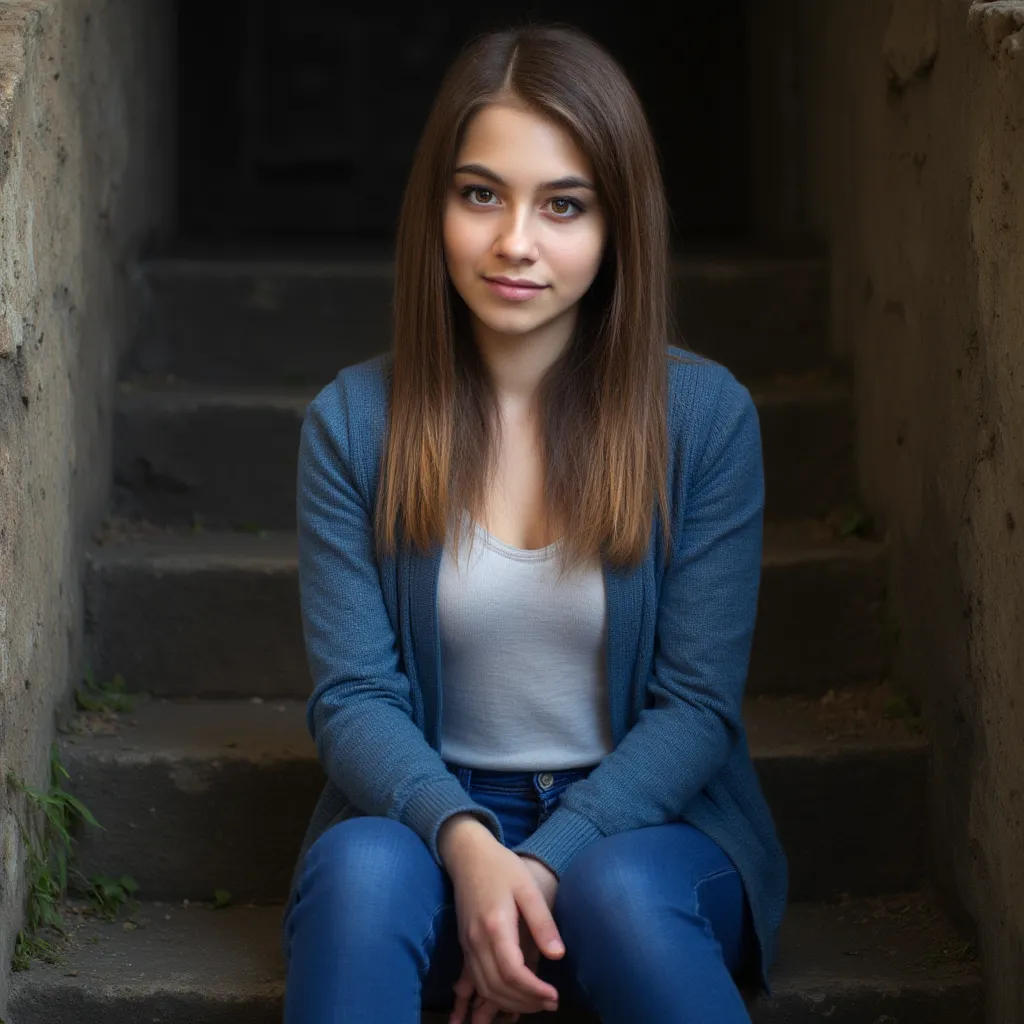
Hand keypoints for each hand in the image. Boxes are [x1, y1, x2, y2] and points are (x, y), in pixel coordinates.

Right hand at [439, 817, 563, 1018]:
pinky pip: (476, 980)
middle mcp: (476, 941)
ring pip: (484, 988)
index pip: (512, 972)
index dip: (533, 990)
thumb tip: (558, 955)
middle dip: (525, 1002)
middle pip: (497, 987)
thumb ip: (542, 922)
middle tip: (550, 1003)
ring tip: (536, 1003)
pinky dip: (493, 996)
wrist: (468, 855)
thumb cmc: (501, 867)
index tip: (555, 996)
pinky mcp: (465, 945)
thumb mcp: (527, 888)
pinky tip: (512, 997)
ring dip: (509, 1003)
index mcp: (495, 926)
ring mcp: (467, 945)